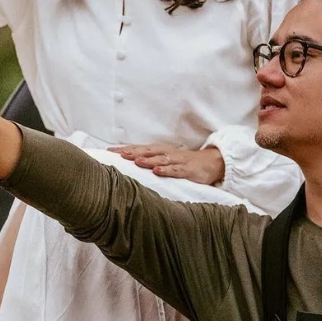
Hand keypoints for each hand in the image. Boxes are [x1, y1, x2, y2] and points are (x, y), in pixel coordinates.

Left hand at [109, 142, 224, 185]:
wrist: (211, 162)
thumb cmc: (185, 162)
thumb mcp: (167, 159)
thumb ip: (151, 160)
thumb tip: (130, 163)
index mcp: (161, 150)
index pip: (140, 148)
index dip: (125, 149)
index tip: (109, 151)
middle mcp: (167, 153)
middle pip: (148, 151)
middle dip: (133, 152)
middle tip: (118, 154)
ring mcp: (178, 161)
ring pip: (160, 160)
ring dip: (148, 160)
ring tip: (136, 161)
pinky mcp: (187, 170)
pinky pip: (175, 170)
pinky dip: (166, 170)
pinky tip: (157, 171)